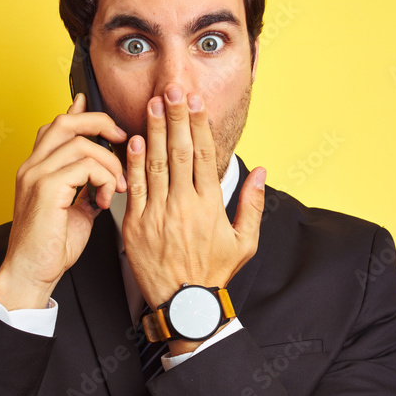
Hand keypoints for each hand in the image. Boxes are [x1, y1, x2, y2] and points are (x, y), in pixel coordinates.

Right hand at [0, 93, 127, 309]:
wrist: (31, 273)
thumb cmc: (51, 247)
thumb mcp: (75, 208)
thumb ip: (85, 186)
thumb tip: (102, 176)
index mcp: (37, 169)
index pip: (56, 127)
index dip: (79, 113)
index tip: (101, 114)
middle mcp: (32, 166)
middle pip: (66, 123)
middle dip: (100, 123)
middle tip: (122, 138)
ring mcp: (36, 175)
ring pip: (82, 144)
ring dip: (110, 164)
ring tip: (116, 188)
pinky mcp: (46, 188)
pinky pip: (86, 166)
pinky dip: (104, 180)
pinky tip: (105, 201)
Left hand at [122, 83, 265, 352]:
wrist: (184, 306)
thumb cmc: (215, 273)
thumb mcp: (245, 242)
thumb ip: (252, 204)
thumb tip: (261, 169)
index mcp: (210, 207)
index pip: (205, 156)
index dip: (200, 125)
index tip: (196, 102)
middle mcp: (184, 206)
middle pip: (180, 152)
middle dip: (176, 117)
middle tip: (172, 89)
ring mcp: (158, 215)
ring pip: (156, 164)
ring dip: (155, 131)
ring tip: (153, 104)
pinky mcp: (136, 226)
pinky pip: (135, 188)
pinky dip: (134, 162)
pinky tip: (135, 139)